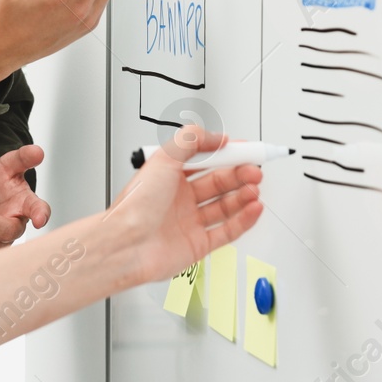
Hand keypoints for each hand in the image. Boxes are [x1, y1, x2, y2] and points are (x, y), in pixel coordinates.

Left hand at [107, 125, 264, 284]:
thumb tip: (217, 137)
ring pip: (225, 205)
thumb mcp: (163, 157)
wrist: (127, 244)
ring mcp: (189, 221)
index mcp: (170, 175)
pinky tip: (253, 208)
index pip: (206, 159)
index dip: (227, 154)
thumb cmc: (135, 205)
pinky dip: (244, 220)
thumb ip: (191, 140)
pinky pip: (227, 230)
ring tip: (254, 189)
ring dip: (243, 195)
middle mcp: (180, 197)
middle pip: (219, 181)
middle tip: (254, 170)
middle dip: (239, 174)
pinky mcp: (198, 244)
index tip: (246, 149)